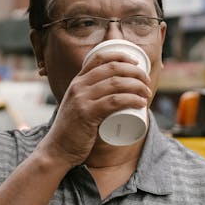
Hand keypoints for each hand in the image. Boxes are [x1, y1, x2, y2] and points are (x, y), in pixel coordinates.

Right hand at [39, 50, 151, 165]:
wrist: (58, 149)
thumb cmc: (73, 130)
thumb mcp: (78, 105)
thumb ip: (91, 97)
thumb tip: (115, 93)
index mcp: (77, 81)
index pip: (99, 57)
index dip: (121, 55)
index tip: (136, 62)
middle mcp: (78, 86)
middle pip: (112, 68)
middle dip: (135, 71)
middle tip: (147, 82)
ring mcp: (81, 99)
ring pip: (116, 84)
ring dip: (137, 86)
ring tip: (147, 93)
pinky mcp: (86, 114)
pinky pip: (114, 101)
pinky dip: (131, 100)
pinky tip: (140, 103)